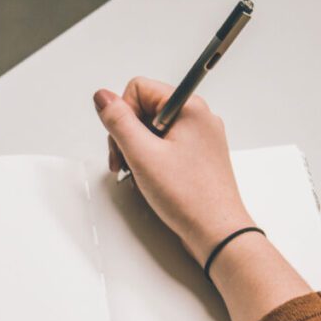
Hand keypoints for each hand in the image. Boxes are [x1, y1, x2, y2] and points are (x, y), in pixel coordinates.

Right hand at [93, 77, 253, 262]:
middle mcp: (197, 118)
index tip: (123, 141)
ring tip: (138, 174)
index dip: (123, 114)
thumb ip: (118, 121)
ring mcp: (199, 138)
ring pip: (153, 129)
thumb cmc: (190, 197)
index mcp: (189, 108)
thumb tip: (103, 97)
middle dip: (127, 134)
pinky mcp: (197, 156)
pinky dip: (152, 160)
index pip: (139, 88)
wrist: (217, 232)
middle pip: (145, 109)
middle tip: (126, 162)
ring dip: (137, 150)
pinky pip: (166, 146)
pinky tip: (150, 179)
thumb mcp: (142, 155)